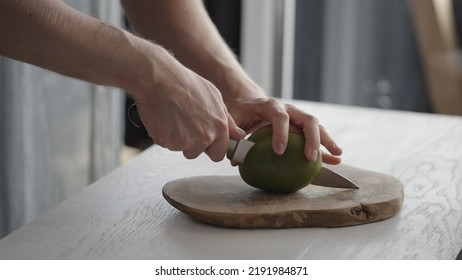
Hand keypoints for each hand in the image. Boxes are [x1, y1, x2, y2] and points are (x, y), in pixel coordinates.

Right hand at [132, 48, 245, 161]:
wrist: (160, 79)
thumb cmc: (187, 84)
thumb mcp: (215, 97)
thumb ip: (228, 120)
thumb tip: (239, 135)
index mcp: (219, 127)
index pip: (219, 154)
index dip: (210, 147)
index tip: (203, 139)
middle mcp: (205, 136)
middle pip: (197, 154)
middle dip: (192, 145)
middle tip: (184, 124)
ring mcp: (185, 141)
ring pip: (181, 149)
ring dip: (177, 139)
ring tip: (174, 117)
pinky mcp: (167, 141)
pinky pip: (166, 144)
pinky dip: (164, 135)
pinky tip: (164, 118)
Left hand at [228, 96, 342, 164]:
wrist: (249, 101)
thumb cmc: (241, 112)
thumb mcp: (233, 120)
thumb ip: (235, 137)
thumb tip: (236, 159)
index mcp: (270, 106)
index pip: (279, 116)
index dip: (281, 132)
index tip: (279, 151)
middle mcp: (288, 109)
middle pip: (307, 119)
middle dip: (311, 139)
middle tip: (310, 157)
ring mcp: (297, 116)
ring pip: (316, 126)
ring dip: (327, 141)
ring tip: (337, 156)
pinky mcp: (301, 125)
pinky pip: (316, 135)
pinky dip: (325, 148)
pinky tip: (335, 160)